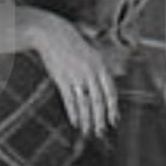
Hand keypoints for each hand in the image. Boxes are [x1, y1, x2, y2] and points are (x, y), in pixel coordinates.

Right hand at [20, 10, 118, 138]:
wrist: (51, 33)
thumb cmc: (71, 42)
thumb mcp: (92, 52)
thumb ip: (102, 67)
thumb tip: (114, 77)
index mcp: (101, 65)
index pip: (111, 92)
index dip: (113, 108)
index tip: (114, 121)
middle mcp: (91, 72)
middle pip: (98, 101)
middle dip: (100, 119)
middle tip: (101, 132)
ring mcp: (76, 76)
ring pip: (84, 103)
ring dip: (87, 120)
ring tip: (88, 131)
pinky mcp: (62, 79)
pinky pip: (70, 100)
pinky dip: (73, 113)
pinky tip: (75, 122)